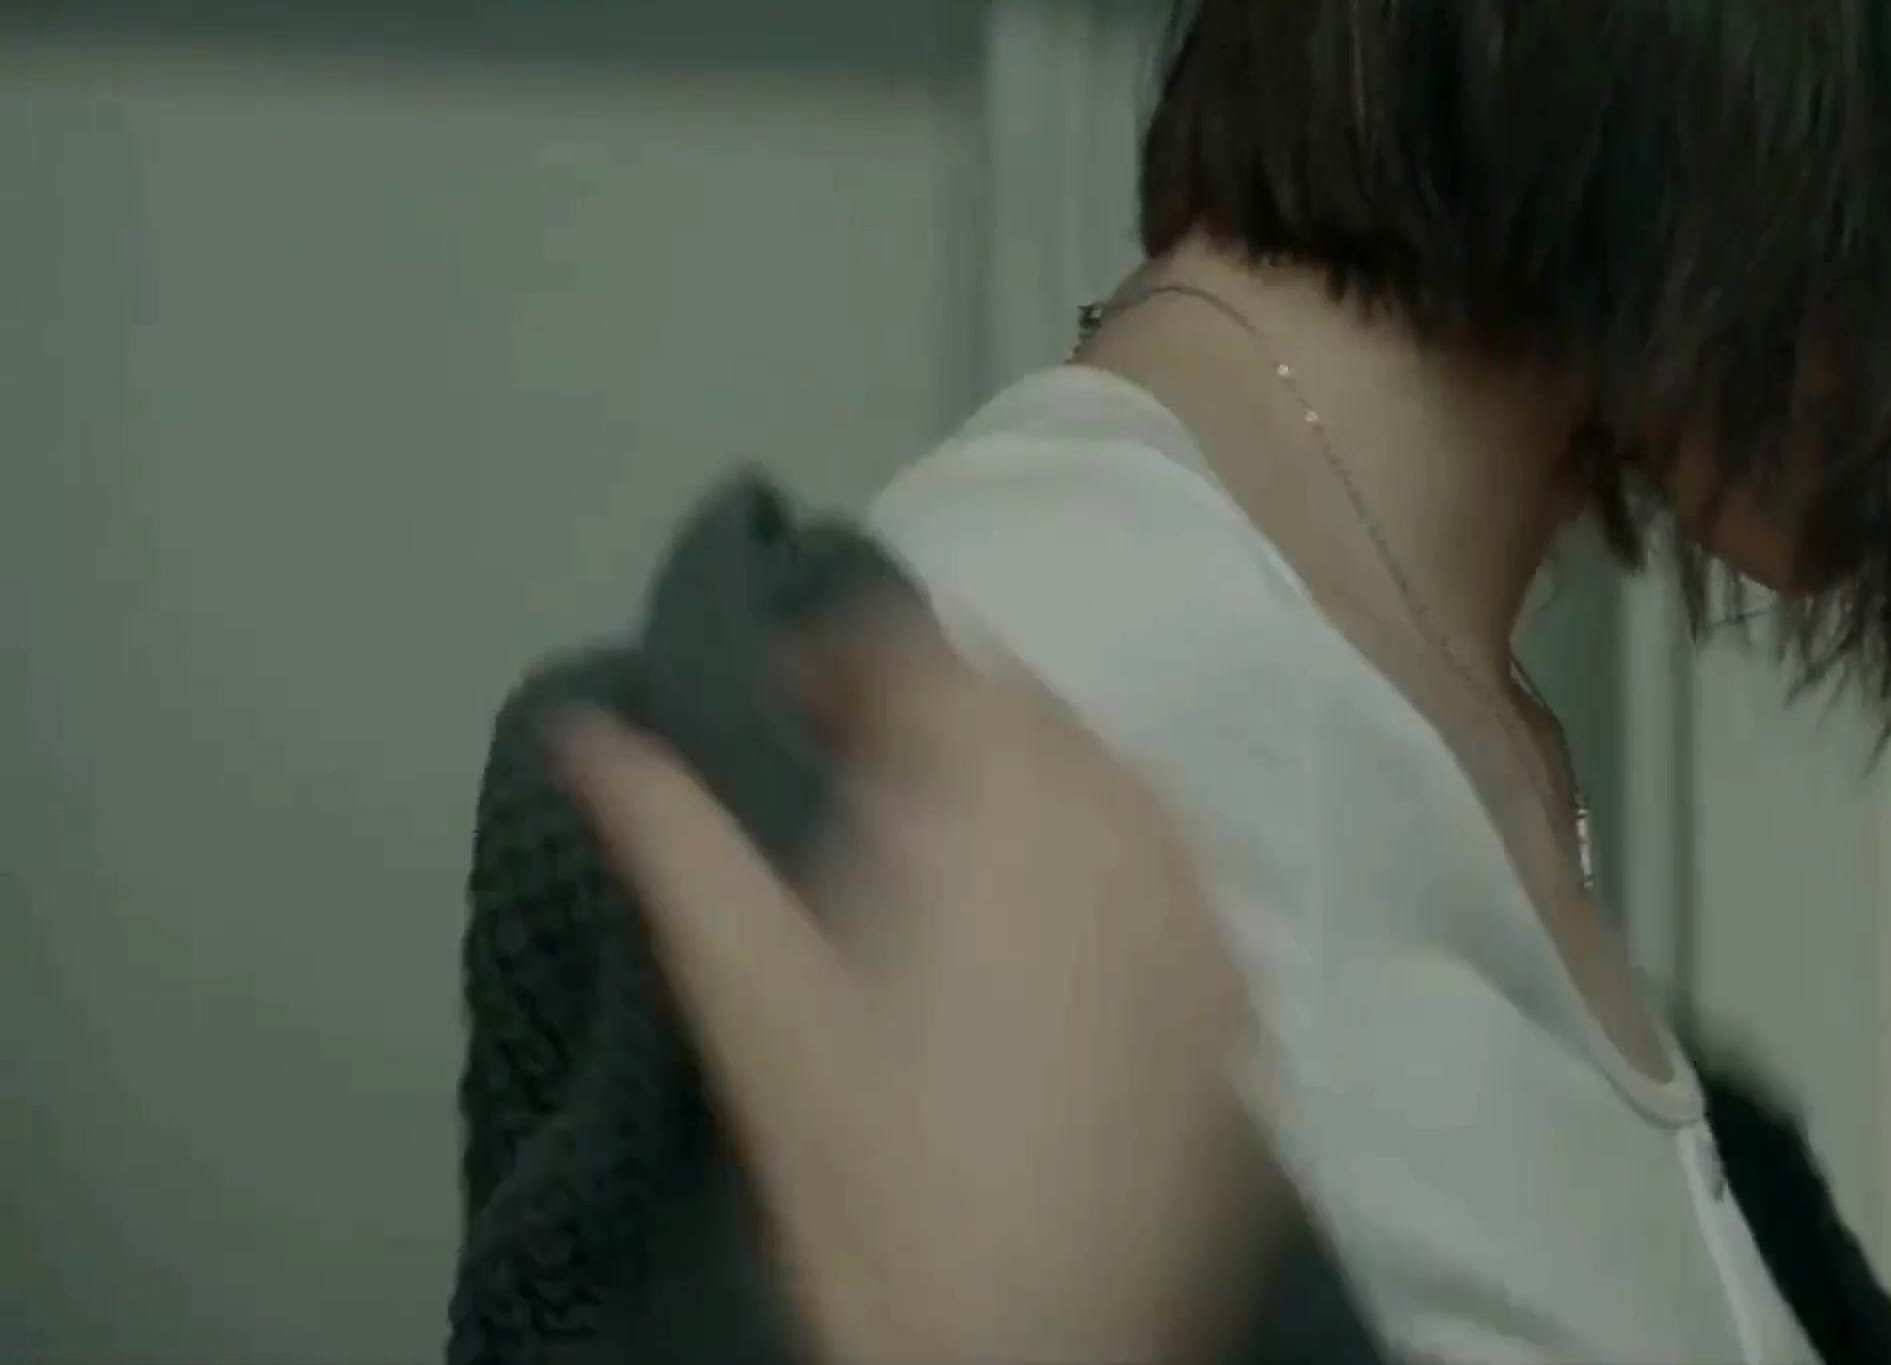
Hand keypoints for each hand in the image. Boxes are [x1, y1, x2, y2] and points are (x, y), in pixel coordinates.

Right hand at [553, 606, 1281, 1364]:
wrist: (1015, 1337)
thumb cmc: (865, 1170)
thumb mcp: (749, 997)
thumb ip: (671, 838)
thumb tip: (589, 728)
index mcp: (996, 789)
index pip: (924, 650)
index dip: (842, 661)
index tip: (784, 713)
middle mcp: (1123, 814)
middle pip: (1029, 706)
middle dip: (941, 722)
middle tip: (854, 787)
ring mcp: (1202, 899)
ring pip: (1116, 781)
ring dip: (1034, 788)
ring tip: (949, 864)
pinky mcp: (1244, 987)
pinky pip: (1180, 876)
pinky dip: (1115, 871)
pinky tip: (1054, 943)